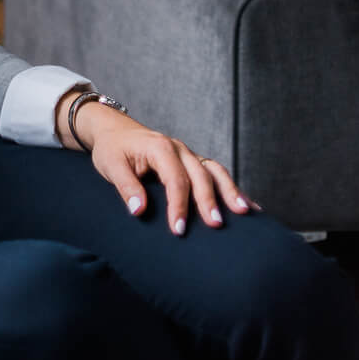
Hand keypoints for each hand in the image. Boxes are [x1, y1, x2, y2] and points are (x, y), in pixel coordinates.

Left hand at [68, 97, 260, 235]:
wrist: (113, 129)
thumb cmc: (112, 149)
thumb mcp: (111, 165)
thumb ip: (125, 186)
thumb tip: (138, 210)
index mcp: (160, 148)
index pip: (175, 180)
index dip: (179, 206)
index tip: (179, 229)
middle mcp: (179, 149)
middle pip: (200, 175)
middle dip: (209, 201)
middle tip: (216, 226)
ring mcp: (189, 154)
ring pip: (215, 171)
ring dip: (230, 191)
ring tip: (245, 213)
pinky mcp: (193, 161)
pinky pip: (216, 173)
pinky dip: (232, 188)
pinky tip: (248, 206)